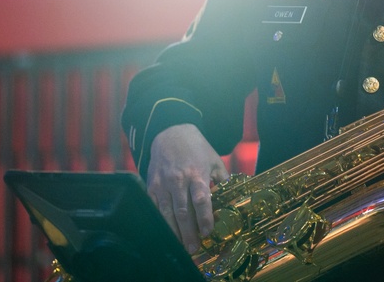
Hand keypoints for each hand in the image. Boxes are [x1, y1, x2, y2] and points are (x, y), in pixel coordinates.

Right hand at [147, 124, 229, 252]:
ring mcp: (162, 184)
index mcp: (197, 174)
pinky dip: (160, 221)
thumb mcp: (214, 160)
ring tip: (181, 246)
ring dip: (174, 231)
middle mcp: (178, 181)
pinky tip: (166, 233)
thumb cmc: (197, 149)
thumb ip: (222, 180)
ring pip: (167, 213)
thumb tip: (232, 197)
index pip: (201, 200)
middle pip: (183, 211)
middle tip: (194, 249)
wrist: (170, 134)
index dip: (204, 218)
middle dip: (188, 232)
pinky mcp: (151, 186)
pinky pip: (155, 207)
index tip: (208, 232)